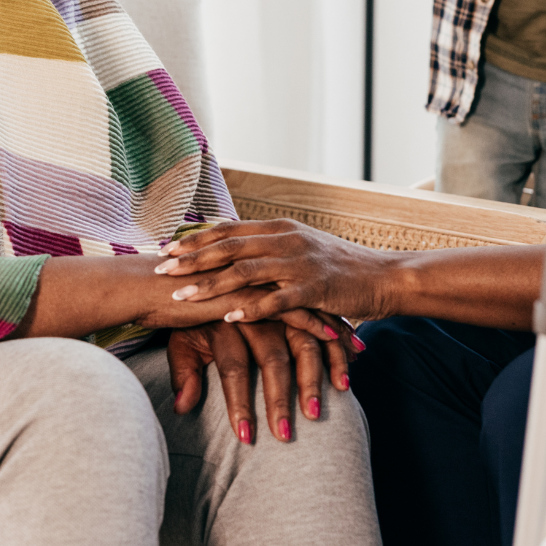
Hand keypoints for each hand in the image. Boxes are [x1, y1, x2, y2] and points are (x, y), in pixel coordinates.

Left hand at [156, 219, 400, 322]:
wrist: (384, 277)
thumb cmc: (341, 267)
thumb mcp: (303, 248)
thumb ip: (270, 247)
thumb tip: (236, 249)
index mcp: (281, 228)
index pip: (229, 229)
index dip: (196, 238)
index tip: (167, 246)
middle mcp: (287, 239)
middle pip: (229, 246)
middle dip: (191, 258)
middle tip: (161, 268)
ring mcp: (300, 263)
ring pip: (246, 271)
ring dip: (211, 284)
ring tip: (182, 296)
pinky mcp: (314, 289)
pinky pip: (276, 300)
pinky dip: (251, 308)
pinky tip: (229, 318)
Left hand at [167, 317, 358, 442]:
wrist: (204, 267)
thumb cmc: (193, 313)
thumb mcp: (182, 338)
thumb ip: (183, 372)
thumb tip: (182, 407)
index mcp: (222, 318)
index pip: (233, 367)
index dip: (239, 402)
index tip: (244, 436)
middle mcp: (255, 310)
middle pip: (272, 359)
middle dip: (278, 399)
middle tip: (283, 435)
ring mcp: (281, 304)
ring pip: (302, 344)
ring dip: (311, 381)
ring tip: (314, 414)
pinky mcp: (302, 299)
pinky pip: (323, 328)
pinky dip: (335, 353)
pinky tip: (345, 380)